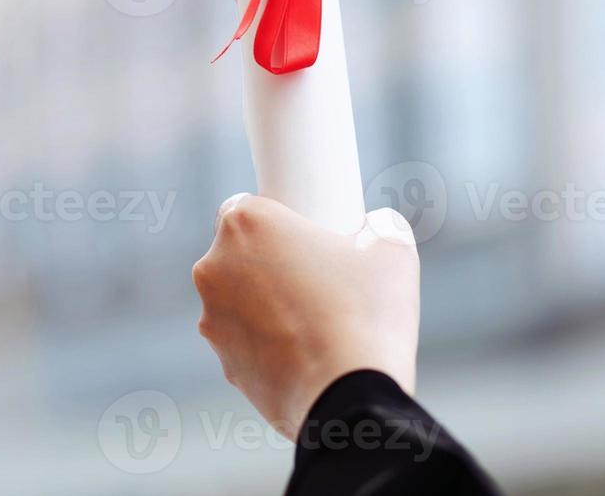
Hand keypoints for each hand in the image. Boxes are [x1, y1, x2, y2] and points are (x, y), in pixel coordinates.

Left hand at [191, 194, 419, 436]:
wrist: (350, 398)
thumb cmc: (367, 315)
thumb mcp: (392, 250)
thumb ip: (379, 225)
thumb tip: (375, 226)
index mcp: (246, 224)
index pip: (248, 206)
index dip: (278, 219)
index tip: (304, 238)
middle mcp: (214, 265)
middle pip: (240, 253)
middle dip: (270, 262)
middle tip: (316, 280)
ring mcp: (211, 315)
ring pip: (238, 298)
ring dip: (265, 304)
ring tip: (315, 322)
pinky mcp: (221, 359)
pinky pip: (243, 341)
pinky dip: (266, 344)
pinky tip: (303, 355)